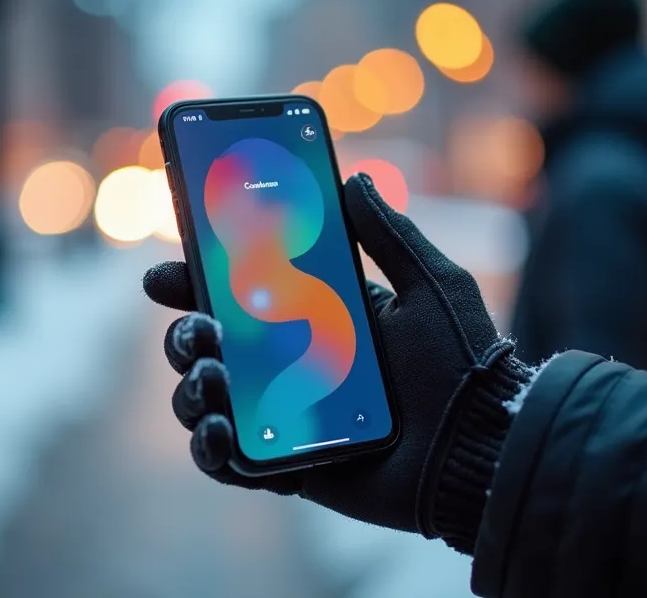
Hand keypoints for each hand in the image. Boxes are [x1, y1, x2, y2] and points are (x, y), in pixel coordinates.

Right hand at [142, 173, 528, 537]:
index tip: (167, 273)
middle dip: (183, 335)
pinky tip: (219, 431)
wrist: (480, 446)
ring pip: (205, 401)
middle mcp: (290, 366)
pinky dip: (209, 448)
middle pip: (207, 346)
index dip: (195, 281)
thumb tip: (354, 178)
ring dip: (190, 389)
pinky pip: (227, 462)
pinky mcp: (286, 468)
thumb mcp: (431, 285)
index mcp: (317, 318)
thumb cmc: (463, 366)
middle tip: (199, 332)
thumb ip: (389, 234)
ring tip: (212, 380)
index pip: (240, 292)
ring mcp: (282, 418)